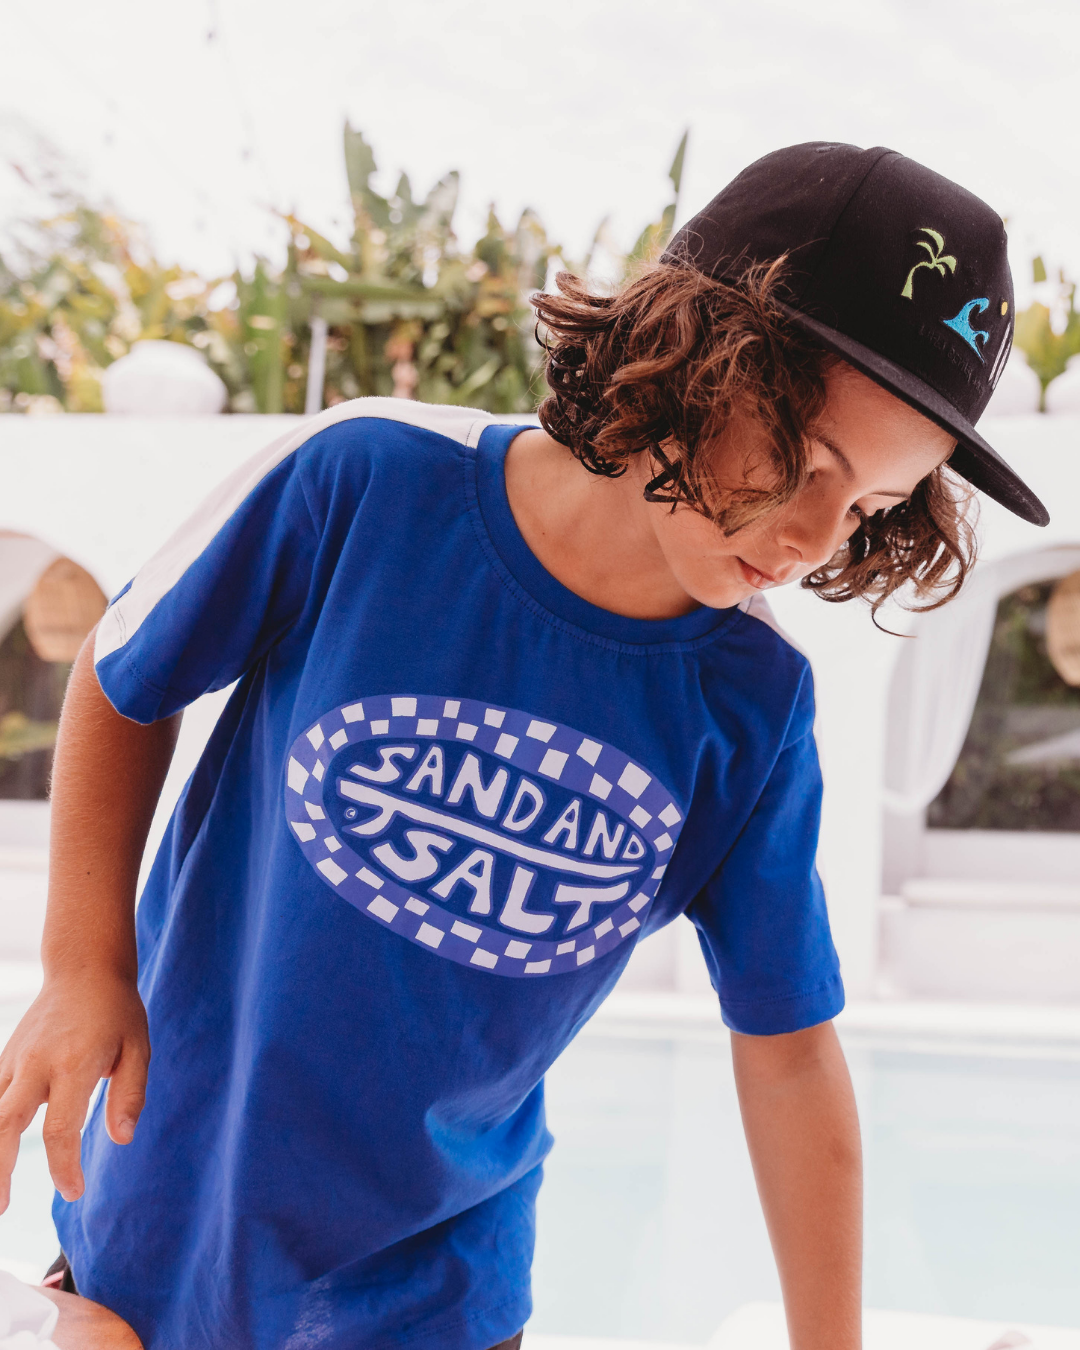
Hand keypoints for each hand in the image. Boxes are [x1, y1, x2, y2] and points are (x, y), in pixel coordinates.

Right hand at [0, 970, 149, 1211]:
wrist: (83, 967)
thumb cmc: (116, 1010)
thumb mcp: (138, 1047)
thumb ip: (130, 1095)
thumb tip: (121, 1140)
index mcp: (73, 1065)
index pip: (59, 1129)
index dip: (63, 1167)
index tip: (74, 1191)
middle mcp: (35, 1065)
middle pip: (4, 1125)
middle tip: (1, 1211)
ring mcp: (14, 1060)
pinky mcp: (5, 1058)